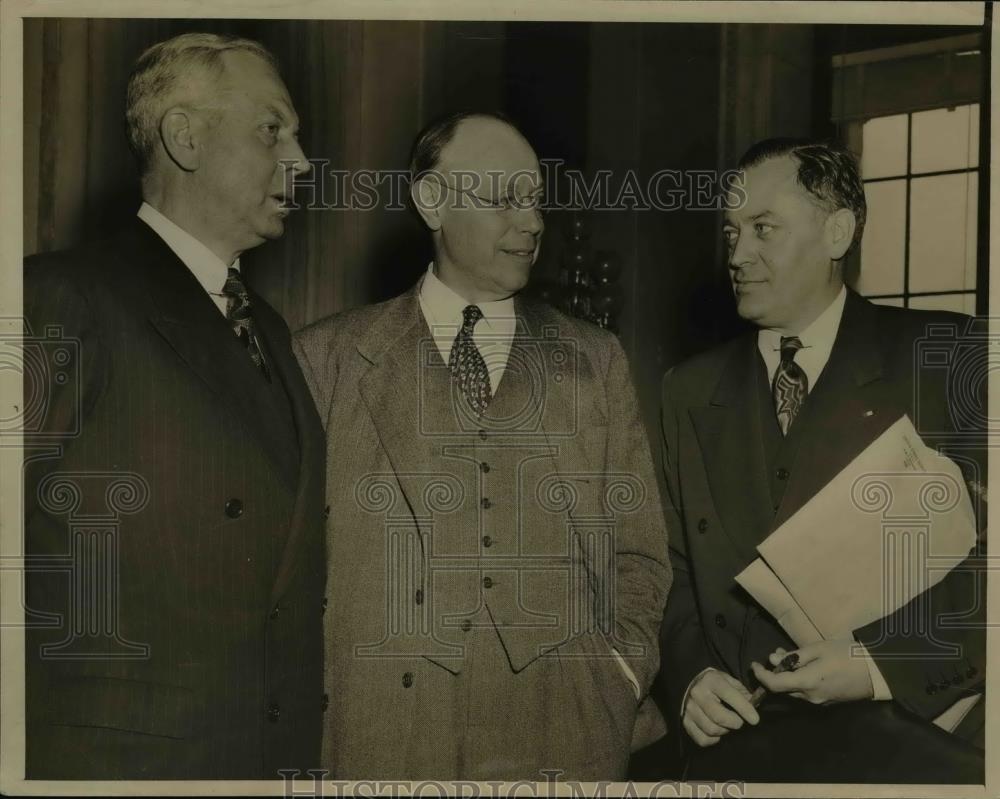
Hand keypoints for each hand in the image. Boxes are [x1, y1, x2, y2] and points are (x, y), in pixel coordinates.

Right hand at [682, 668, 759, 746]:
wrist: (692, 684)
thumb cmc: (715, 684)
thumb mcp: (729, 681)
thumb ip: (743, 693)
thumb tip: (754, 707)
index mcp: (711, 680)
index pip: (729, 695)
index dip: (744, 708)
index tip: (755, 719)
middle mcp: (698, 694)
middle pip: (720, 717)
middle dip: (735, 723)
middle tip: (739, 721)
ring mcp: (689, 709)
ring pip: (712, 730)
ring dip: (724, 731)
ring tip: (726, 724)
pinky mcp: (685, 722)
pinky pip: (702, 739)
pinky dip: (713, 740)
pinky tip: (716, 732)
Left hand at [750, 641, 873, 705]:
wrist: (876, 672)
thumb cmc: (847, 655)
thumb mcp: (818, 649)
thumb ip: (794, 656)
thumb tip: (773, 658)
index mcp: (806, 683)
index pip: (774, 685)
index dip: (761, 675)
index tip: (753, 664)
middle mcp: (810, 697)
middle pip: (783, 688)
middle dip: (775, 673)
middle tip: (775, 654)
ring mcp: (819, 702)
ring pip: (794, 690)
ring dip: (787, 676)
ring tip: (789, 656)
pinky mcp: (827, 701)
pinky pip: (806, 692)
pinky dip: (798, 680)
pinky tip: (803, 667)